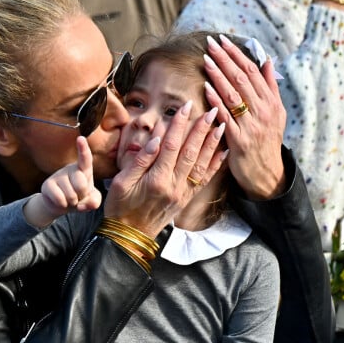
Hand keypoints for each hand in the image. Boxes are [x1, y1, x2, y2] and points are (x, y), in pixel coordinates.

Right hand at [23, 136, 101, 227]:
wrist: (62, 204)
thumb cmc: (80, 197)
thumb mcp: (91, 199)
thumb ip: (95, 201)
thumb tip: (87, 204)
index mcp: (84, 169)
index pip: (85, 158)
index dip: (83, 149)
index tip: (80, 138)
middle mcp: (70, 169)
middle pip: (81, 185)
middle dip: (82, 196)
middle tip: (79, 196)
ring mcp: (58, 175)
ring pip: (70, 194)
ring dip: (73, 202)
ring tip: (71, 199)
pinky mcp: (47, 184)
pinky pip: (59, 199)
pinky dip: (63, 205)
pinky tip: (62, 201)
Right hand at [104, 100, 226, 238]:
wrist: (129, 236)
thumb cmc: (120, 208)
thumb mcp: (121, 183)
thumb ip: (140, 160)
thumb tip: (155, 138)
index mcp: (156, 180)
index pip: (170, 146)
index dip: (180, 124)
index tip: (186, 106)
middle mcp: (174, 186)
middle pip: (191, 152)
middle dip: (202, 129)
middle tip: (212, 109)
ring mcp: (182, 193)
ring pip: (201, 164)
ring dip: (212, 143)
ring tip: (221, 124)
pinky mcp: (186, 198)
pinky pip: (204, 180)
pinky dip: (215, 165)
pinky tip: (223, 151)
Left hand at [204, 35, 285, 199]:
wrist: (267, 173)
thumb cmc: (267, 140)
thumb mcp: (276, 112)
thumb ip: (270, 86)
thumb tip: (267, 60)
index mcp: (271, 101)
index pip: (253, 71)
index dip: (237, 54)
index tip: (222, 41)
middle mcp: (263, 110)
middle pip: (242, 79)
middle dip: (225, 59)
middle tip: (211, 44)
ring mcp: (252, 125)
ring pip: (234, 95)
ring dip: (219, 76)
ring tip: (206, 60)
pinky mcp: (240, 140)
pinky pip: (226, 117)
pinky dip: (216, 101)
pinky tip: (207, 88)